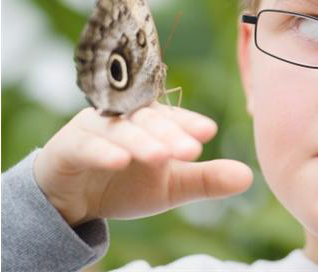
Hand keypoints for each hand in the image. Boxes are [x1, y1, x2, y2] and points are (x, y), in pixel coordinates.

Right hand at [33, 103, 252, 226]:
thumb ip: (206, 180)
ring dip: (140, 141)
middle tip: (191, 150)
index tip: (210, 131)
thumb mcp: (171, 187)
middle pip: (148, 119)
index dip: (188, 123)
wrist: (75, 201)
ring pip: (119, 129)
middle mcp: (123, 118)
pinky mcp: (68, 146)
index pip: (172, 116)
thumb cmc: (126, 184)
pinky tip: (119, 161)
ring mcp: (93, 128)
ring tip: (160, 157)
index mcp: (150, 122)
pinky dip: (102, 151)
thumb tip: (249, 176)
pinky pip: (85, 144)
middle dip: (170, 133)